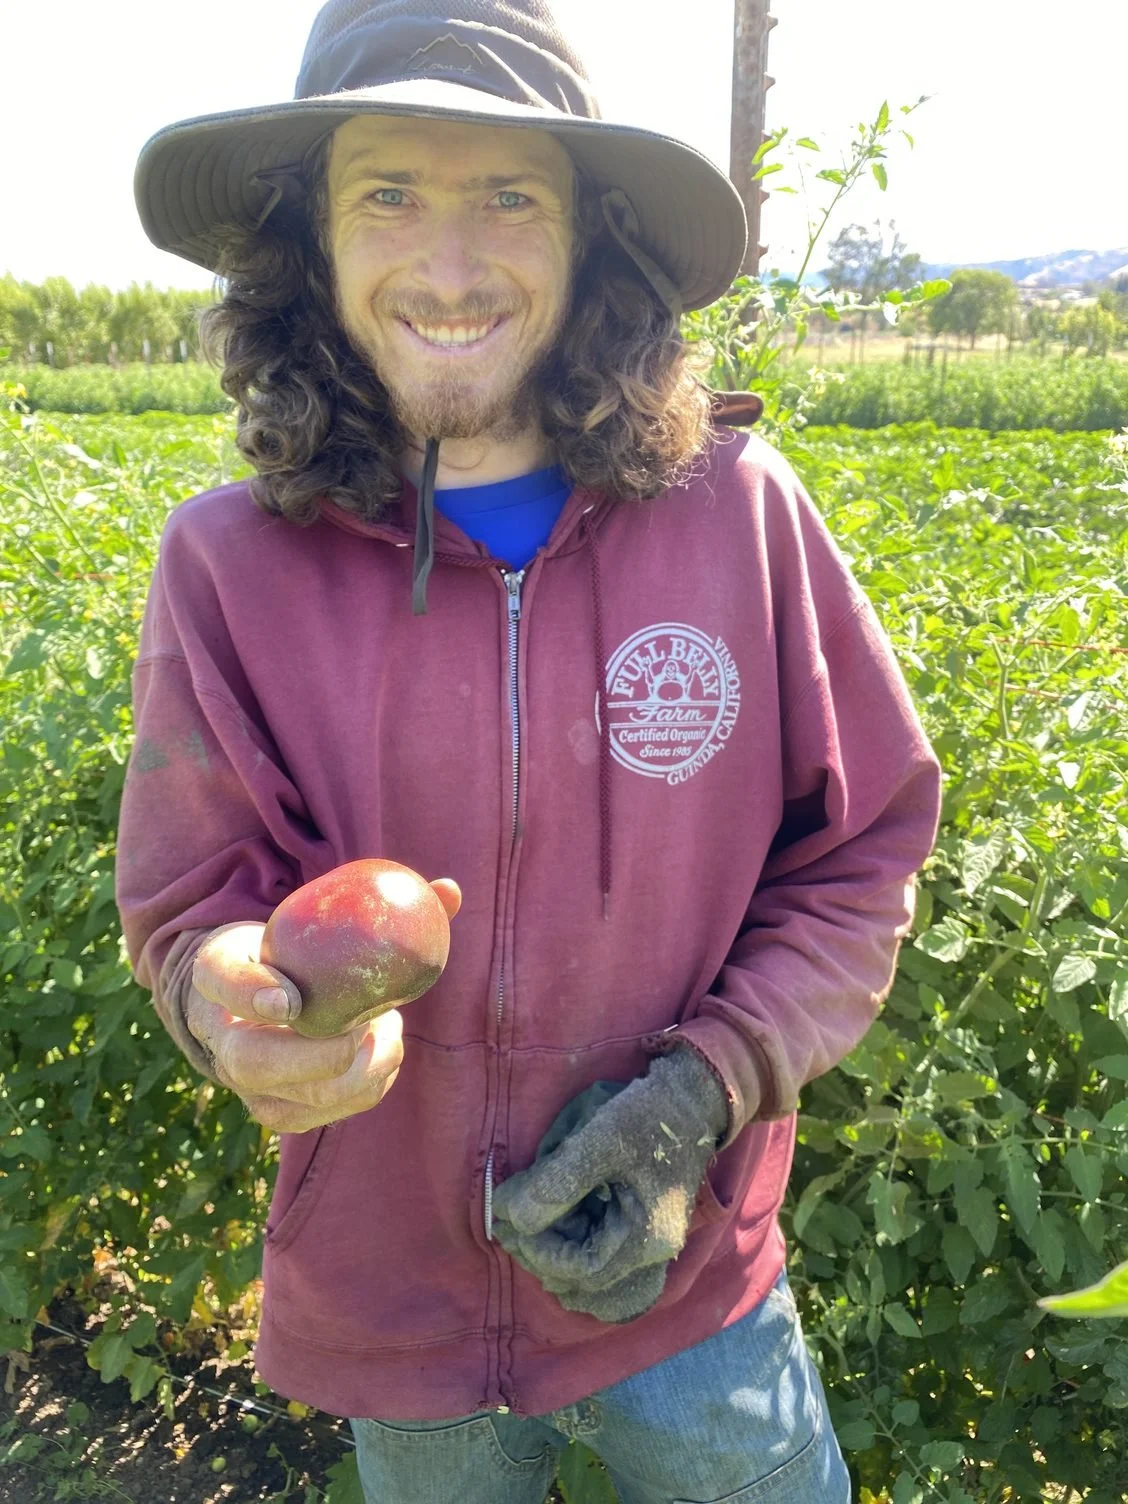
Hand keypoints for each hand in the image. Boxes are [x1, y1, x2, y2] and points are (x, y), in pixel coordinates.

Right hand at [185, 879, 458, 1133]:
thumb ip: (374, 904)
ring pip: (295, 1098)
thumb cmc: (294, 949)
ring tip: (388, 1030)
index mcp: (216, 975)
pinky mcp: (281, 1111)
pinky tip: (387, 1053)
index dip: (250, 991)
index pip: (220, 978)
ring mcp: (249, 1083)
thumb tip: (449, 890)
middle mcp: (221, 1038)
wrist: (259, 1000)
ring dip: (358, 1071)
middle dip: (322, 1055)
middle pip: (253, 1062)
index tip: (290, 1000)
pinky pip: (325, 1112)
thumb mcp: (307, 915)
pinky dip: (368, 1085)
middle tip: (371, 1028)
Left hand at [491, 1047, 728, 1321]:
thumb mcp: (600, 1140)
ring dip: (554, 1248)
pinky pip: (599, 1248)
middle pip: (586, 1277)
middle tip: (506, 1224)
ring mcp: (646, 1238)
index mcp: (646, 1239)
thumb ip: (556, 1181)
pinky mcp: (638, 1221)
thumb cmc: (650, 1115)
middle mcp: (650, 1250)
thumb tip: (512, 1217)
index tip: (512, 1224)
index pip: (583, 1270)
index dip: (542, 1253)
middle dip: (542, 1254)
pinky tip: (549, 1216)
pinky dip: (570, 1238)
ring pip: (590, 1265)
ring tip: (522, 1220)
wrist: (692, 1095)